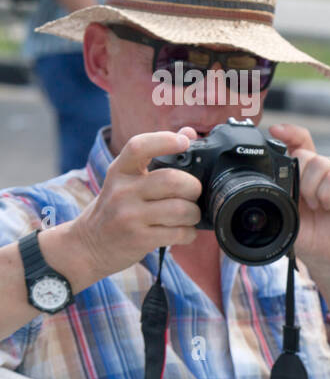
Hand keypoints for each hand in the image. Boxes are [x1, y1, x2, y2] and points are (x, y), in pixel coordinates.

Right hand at [68, 129, 201, 280]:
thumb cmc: (115, 208)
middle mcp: (122, 191)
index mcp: (119, 171)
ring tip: (188, 215)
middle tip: (192, 194)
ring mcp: (129, 216)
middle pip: (172, 180)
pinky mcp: (138, 239)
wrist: (86, 245)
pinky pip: (180, 233)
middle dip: (193, 187)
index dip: (165, 140)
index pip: (139, 146)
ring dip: (194, 213)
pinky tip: (182, 231)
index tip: (184, 142)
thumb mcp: (126, 180)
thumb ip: (156, 156)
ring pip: (181, 209)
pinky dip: (189, 232)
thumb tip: (189, 133)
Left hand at [268, 123, 329, 276]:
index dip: (289, 133)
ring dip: (311, 187)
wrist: (325, 256)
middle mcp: (323, 172)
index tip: (275, 131)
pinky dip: (326, 194)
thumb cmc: (305, 234)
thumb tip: (263, 177)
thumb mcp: (283, 211)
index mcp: (305, 173)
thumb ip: (278, 191)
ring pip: (321, 163)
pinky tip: (325, 206)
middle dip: (297, 174)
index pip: (300, 142)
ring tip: (313, 205)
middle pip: (306, 152)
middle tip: (299, 197)